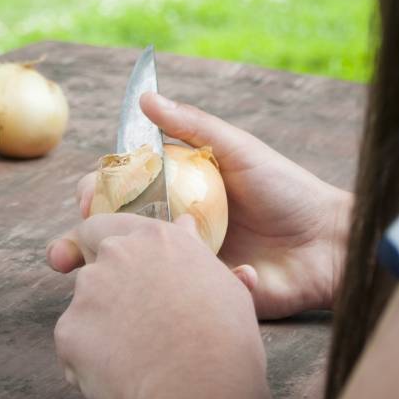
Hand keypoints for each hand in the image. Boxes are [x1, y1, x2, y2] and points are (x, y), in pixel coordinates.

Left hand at [49, 212, 273, 398]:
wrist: (200, 387)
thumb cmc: (223, 337)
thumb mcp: (221, 282)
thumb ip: (192, 250)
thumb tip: (184, 223)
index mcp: (155, 238)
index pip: (105, 225)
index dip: (105, 245)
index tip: (117, 267)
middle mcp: (116, 254)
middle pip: (94, 265)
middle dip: (108, 289)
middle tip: (137, 321)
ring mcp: (88, 291)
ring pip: (85, 307)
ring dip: (101, 325)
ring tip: (139, 352)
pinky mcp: (68, 330)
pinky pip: (75, 344)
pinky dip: (91, 358)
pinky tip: (123, 373)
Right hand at [75, 93, 351, 318]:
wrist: (328, 242)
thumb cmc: (286, 189)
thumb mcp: (236, 149)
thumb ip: (191, 125)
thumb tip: (144, 97)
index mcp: (175, 195)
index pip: (119, 193)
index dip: (94, 194)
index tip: (86, 195)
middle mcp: (173, 232)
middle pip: (112, 238)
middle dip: (79, 243)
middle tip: (69, 248)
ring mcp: (185, 269)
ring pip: (131, 276)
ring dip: (103, 277)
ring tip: (82, 274)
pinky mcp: (202, 301)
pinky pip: (174, 300)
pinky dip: (174, 290)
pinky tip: (195, 278)